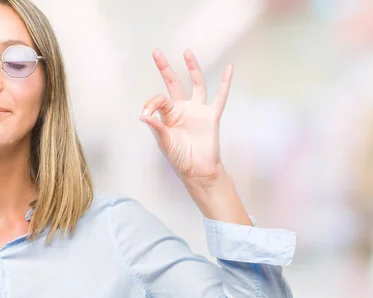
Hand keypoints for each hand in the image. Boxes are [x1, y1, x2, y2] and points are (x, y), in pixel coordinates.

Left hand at [140, 49, 232, 187]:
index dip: (151, 103)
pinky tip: (229, 68)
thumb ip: (156, 127)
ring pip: (195, 84)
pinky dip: (225, 83)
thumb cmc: (180, 159)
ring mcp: (197, 111)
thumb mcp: (164, 143)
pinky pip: (220, 96)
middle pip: (173, 83)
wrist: (198, 171)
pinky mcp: (212, 115)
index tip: (146, 113)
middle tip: (156, 53)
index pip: (159, 100)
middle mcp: (182, 110)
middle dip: (165, 68)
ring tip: (186, 52)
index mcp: (168, 116)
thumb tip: (143, 115)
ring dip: (191, 68)